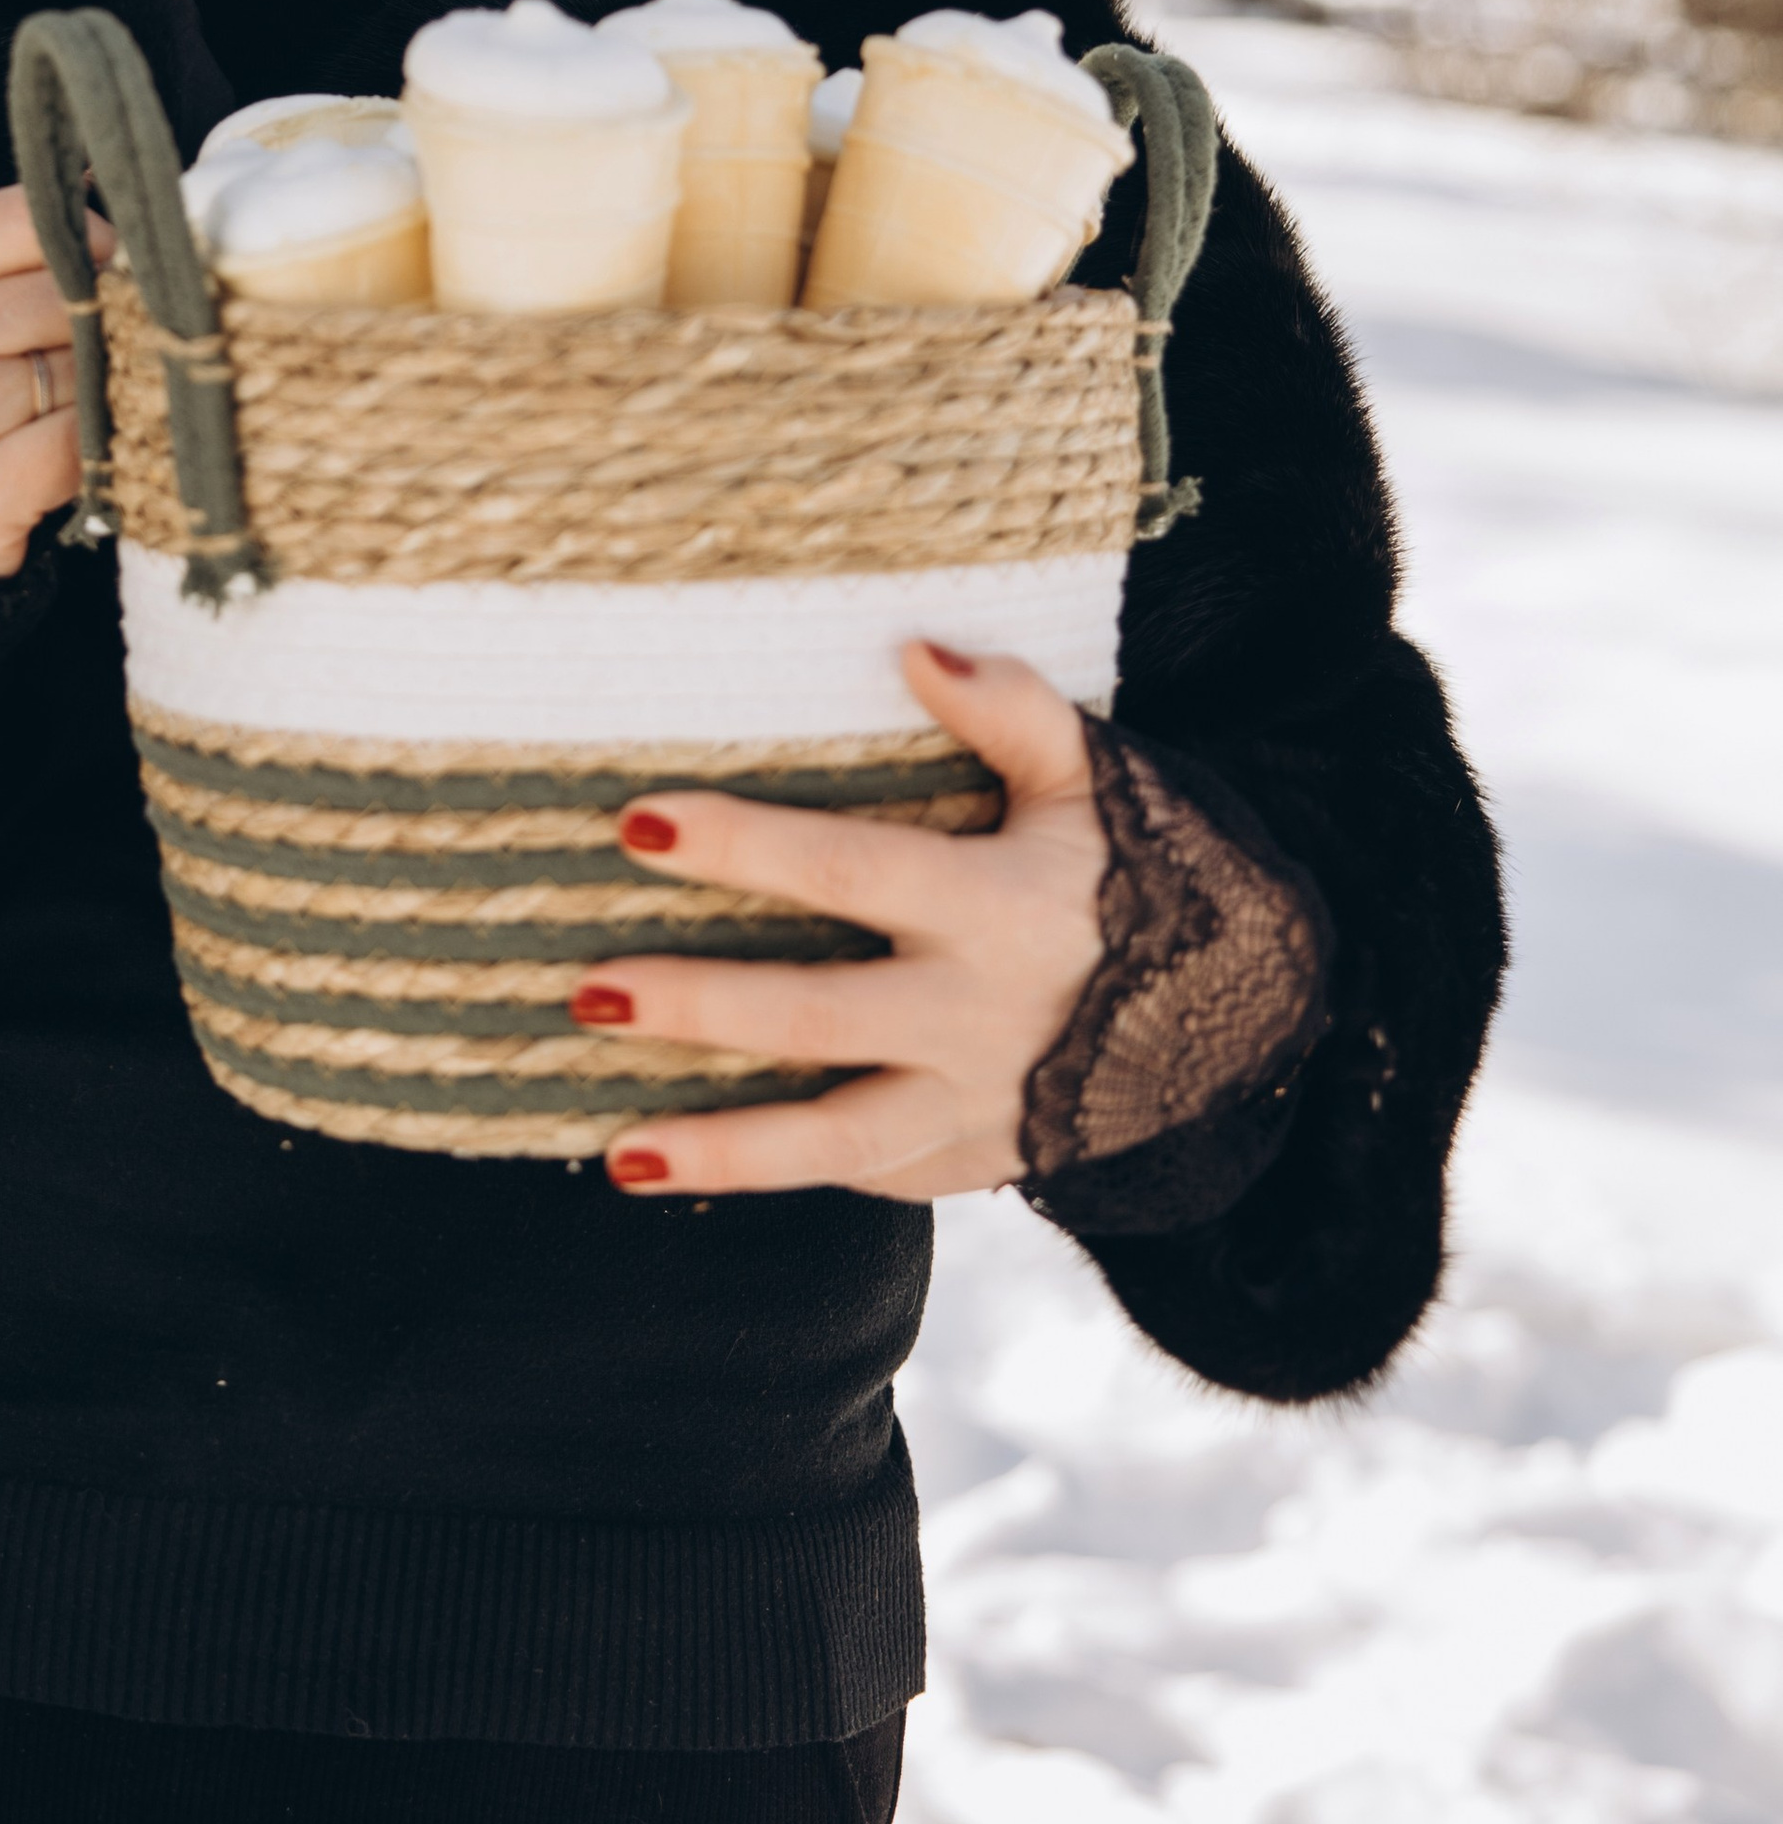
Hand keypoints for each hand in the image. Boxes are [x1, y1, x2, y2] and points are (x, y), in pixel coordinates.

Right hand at [0, 182, 101, 578]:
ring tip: (58, 412)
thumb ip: (29, 251)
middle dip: (96, 325)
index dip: (88, 243)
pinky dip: (96, 449)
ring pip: (83, 365)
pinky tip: (62, 458)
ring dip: (98, 389)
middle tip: (74, 363)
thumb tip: (122, 203)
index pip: (29, 219)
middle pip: (67, 294)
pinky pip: (82, 439)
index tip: (103, 272)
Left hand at [573, 645, 1107, 1203]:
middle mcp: (979, 1016)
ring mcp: (973, 1104)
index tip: (639, 822)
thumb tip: (910, 648)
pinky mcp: (966, 1163)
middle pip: (816, 1017)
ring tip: (618, 1150)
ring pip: (832, 1140)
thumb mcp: (1090, 778)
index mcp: (1000, 907)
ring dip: (721, 1146)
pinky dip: (773, 1175)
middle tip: (586, 988)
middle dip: (698, 1005)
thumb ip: (1008, 708)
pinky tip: (676, 1165)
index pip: (850, 872)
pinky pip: (859, 1175)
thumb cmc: (1132, 870)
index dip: (744, 848)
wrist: (1236, 1012)